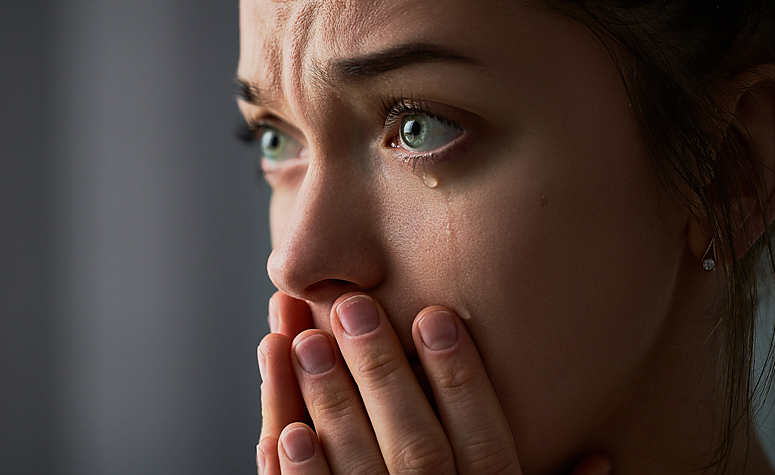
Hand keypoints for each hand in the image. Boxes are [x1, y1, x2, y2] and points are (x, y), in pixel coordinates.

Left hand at [256, 291, 610, 474]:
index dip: (461, 379)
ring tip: (302, 341)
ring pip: (360, 474)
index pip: (487, 441)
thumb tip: (604, 458)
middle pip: (416, 446)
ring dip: (329, 407)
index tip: (434, 316)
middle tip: (352, 308)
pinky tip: (284, 431)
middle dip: (382, 374)